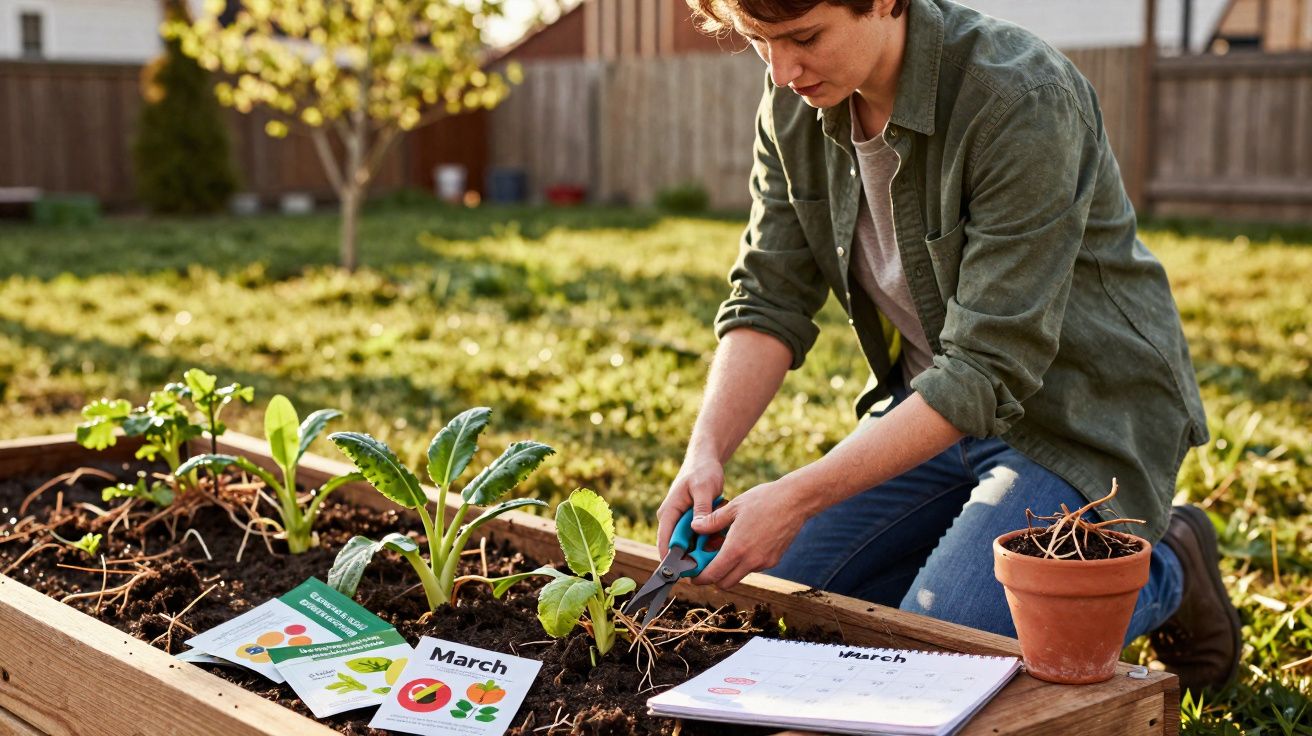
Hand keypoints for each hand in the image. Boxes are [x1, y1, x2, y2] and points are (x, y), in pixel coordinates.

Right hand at [657, 453, 724, 558]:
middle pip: (677, 548)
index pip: (665, 542)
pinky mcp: (689, 522)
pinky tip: (721, 539)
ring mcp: (679, 521)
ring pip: (688, 544)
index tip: (687, 573)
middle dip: (693, 557)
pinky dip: (707, 540)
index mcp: (668, 512)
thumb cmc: (703, 471)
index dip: (673, 560)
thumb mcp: (704, 488)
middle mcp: (670, 520)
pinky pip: (696, 538)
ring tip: (719, 547)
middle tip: (711, 565)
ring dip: (702, 549)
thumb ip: (702, 508)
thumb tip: (697, 529)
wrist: (705, 460)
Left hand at [689, 479, 806, 590]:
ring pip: (739, 576)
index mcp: (737, 549)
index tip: (693, 575)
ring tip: (724, 549)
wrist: (795, 501)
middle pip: (725, 583)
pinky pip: (753, 567)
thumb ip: (712, 521)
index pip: (713, 575)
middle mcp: (751, 561)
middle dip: (713, 578)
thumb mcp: (733, 507)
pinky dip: (744, 562)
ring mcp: (764, 562)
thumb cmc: (763, 500)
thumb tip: (694, 527)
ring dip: (729, 569)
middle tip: (705, 565)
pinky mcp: (774, 560)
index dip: (700, 578)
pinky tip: (743, 544)